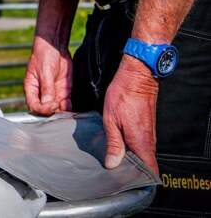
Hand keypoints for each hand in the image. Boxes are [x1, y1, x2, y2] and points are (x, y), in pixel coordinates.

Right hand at [24, 36, 72, 114]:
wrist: (55, 46)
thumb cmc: (44, 55)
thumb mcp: (45, 71)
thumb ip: (47, 88)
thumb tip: (48, 104)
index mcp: (32, 89)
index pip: (34, 105)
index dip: (42, 109)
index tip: (52, 106)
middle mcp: (41, 94)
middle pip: (45, 110)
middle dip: (53, 113)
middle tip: (61, 109)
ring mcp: (53, 93)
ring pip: (56, 109)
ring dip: (62, 112)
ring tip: (68, 112)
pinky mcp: (63, 91)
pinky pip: (66, 103)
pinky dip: (69, 108)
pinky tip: (73, 109)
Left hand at [103, 55, 158, 173]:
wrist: (136, 77)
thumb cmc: (123, 95)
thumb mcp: (111, 121)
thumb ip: (113, 144)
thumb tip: (112, 164)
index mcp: (141, 143)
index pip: (148, 170)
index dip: (138, 179)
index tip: (124, 183)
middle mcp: (148, 141)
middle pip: (143, 164)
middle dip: (130, 171)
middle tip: (112, 173)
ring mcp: (148, 134)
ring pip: (141, 154)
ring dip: (129, 159)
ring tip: (111, 161)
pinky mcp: (145, 127)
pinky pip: (139, 144)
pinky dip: (130, 149)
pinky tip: (116, 147)